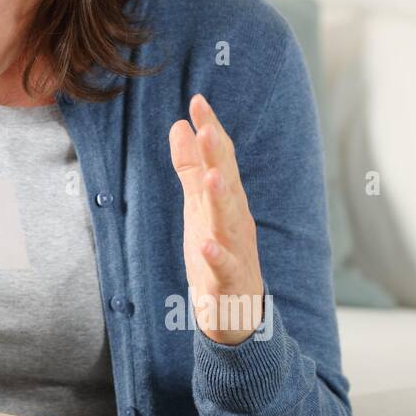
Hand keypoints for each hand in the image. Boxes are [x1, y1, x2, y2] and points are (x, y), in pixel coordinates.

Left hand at [168, 94, 264, 344]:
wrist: (235, 314)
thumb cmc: (217, 254)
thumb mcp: (198, 206)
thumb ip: (189, 168)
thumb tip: (180, 125)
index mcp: (227, 202)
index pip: (220, 160)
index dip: (210, 131)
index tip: (197, 101)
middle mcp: (236, 222)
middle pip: (228, 184)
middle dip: (218, 157)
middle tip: (207, 127)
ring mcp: (235, 252)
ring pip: (230, 223)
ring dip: (223, 200)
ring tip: (213, 177)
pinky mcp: (228, 283)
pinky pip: (223, 268)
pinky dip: (216, 257)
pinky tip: (206, 245)